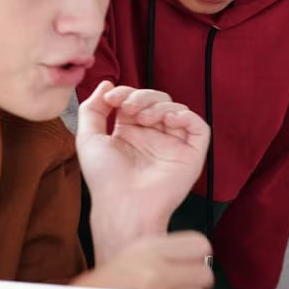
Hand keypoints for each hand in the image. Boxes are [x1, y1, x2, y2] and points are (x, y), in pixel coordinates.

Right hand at [71, 231, 213, 288]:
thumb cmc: (108, 281)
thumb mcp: (135, 252)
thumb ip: (167, 250)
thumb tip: (198, 255)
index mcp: (150, 248)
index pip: (199, 244)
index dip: (198, 253)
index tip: (194, 259)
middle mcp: (156, 270)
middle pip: (205, 272)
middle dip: (197, 277)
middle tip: (184, 280)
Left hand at [76, 82, 209, 259]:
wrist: (122, 204)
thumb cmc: (105, 179)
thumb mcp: (88, 138)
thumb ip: (92, 108)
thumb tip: (106, 85)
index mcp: (131, 132)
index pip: (136, 101)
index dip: (126, 92)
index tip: (112, 98)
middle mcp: (154, 136)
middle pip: (158, 100)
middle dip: (143, 96)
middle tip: (129, 107)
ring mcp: (173, 144)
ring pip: (178, 109)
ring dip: (160, 105)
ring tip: (145, 117)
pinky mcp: (191, 154)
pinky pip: (200, 127)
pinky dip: (186, 116)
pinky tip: (169, 120)